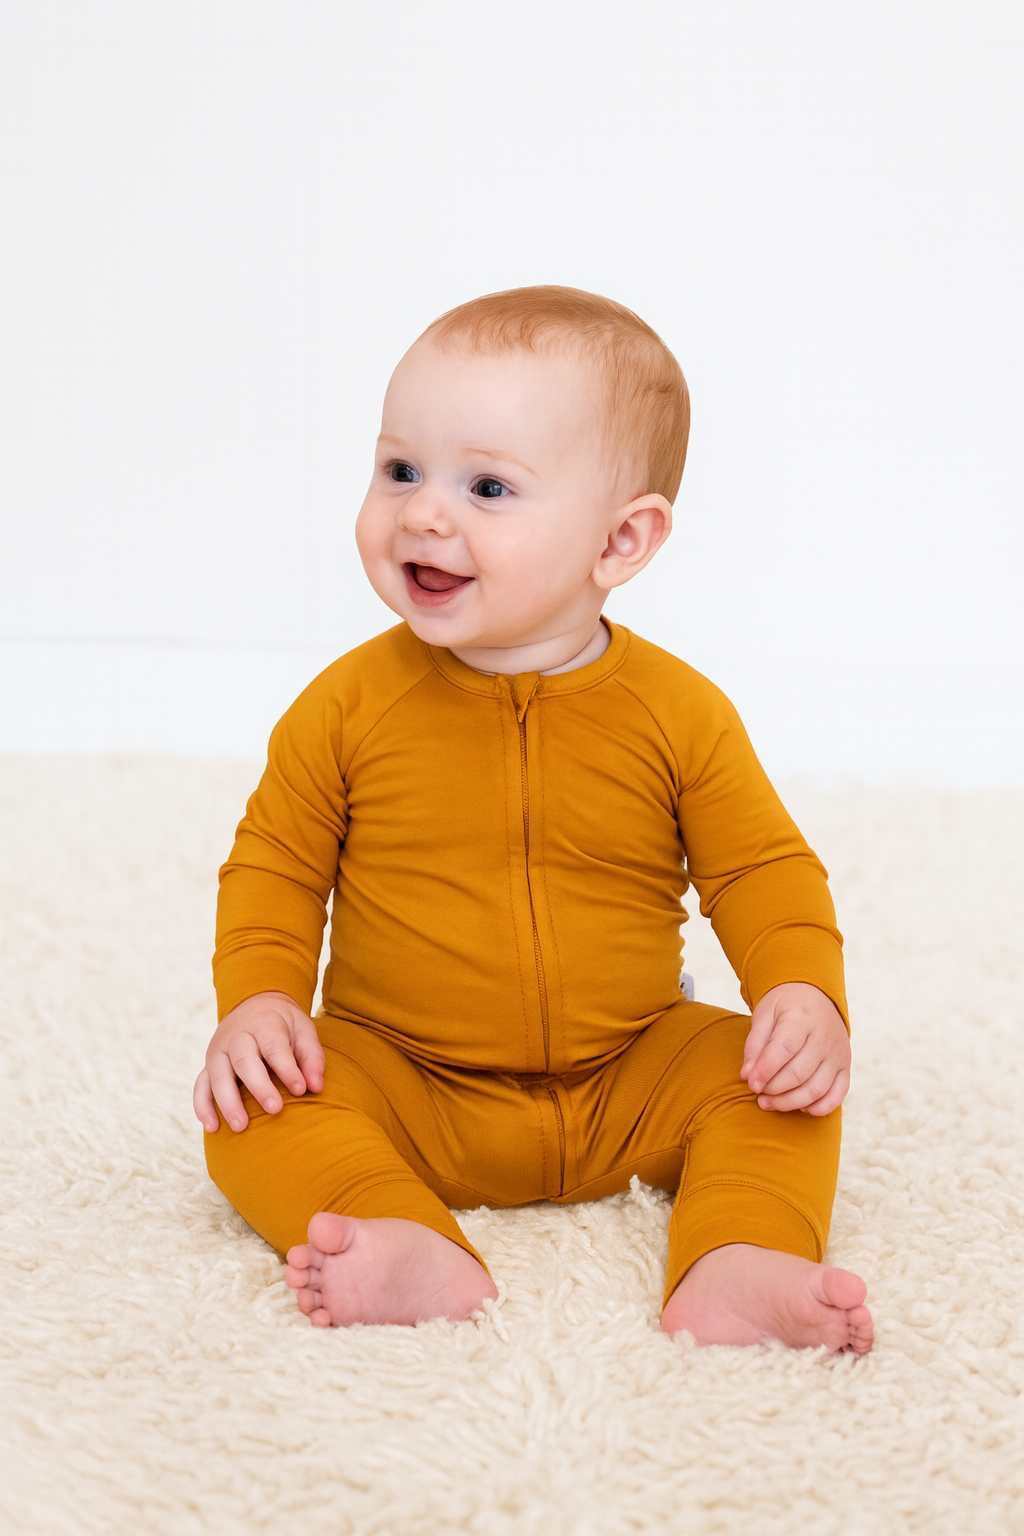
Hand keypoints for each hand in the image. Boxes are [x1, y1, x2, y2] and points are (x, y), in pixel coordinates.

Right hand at [193, 991, 324, 1133]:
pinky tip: (212, 1127)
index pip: (274, 1046)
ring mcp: (218, 1050)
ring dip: (228, 1102)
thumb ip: (311, 1057)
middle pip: (244, 1060)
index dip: (287, 1069)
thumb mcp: (303, 1030)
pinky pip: (200, 1086)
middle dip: (258, 1086)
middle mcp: (236, 1036)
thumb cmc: (283, 1025)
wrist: (255, 1005)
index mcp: (263, 1024)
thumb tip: (315, 1087)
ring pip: (218, 1075)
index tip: (301, 1090)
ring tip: (240, 1127)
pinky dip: (203, 1106)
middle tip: (275, 1109)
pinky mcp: (208, 1065)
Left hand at [740, 982, 849, 1115]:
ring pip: (816, 1089)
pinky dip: (818, 1108)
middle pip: (799, 1073)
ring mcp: (838, 1054)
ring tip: (768, 1102)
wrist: (815, 996)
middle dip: (773, 1088)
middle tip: (757, 1092)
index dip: (766, 1070)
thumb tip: (748, 1076)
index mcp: (802, 1018)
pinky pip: (836, 1095)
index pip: (785, 1049)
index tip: (750, 1082)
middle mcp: (825, 1037)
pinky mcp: (845, 1067)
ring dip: (789, 1102)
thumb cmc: (784, 1007)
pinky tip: (798, 1107)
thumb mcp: (764, 1014)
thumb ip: (754, 1044)